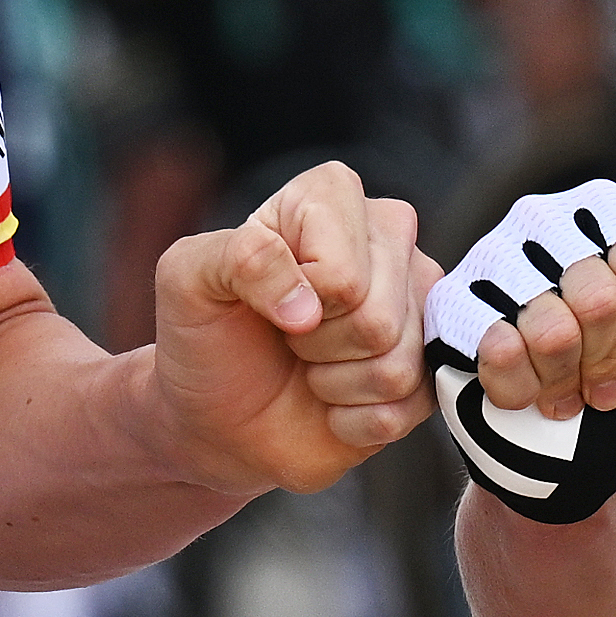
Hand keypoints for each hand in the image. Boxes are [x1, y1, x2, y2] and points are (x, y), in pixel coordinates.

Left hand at [146, 158, 428, 492]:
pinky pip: (407, 408)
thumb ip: (237, 257)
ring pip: (397, 367)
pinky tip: (333, 400)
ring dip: (335, 384)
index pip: (343, 271)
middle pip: (377, 319)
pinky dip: (354, 420)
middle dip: (317, 346)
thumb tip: (307, 307)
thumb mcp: (186, 280)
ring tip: (310, 366)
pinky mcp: (429, 368)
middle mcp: (389, 239)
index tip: (269, 302)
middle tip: (290, 338)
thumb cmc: (205, 337)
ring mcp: (417, 304)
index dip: (298, 301)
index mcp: (332, 197)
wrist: (217, 418)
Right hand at [466, 217, 615, 424]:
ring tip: (569, 399)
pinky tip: (528, 397)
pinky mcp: (452, 313)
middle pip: (601, 298)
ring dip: (570, 385)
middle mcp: (547, 224)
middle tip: (608, 392)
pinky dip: (525, 393)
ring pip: (552, 330)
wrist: (577, 466)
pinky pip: (500, 351)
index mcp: (612, 218)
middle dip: (612, 365)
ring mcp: (493, 263)